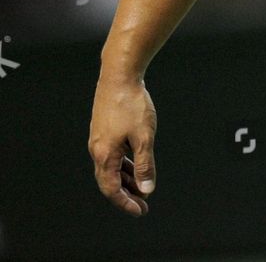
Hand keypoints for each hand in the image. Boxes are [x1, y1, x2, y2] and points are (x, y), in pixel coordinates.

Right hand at [90, 73, 156, 216]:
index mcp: (104, 155)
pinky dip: (124, 163)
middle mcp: (98, 150)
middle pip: (110, 181)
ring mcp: (99, 140)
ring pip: (112, 167)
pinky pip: (113, 155)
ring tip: (142, 187)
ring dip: (127, 178)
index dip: (125, 202)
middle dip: (126, 194)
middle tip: (142, 203)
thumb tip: (146, 189)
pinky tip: (135, 164)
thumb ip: (145, 165)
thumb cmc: (132, 105)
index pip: (112, 189)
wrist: (119, 77)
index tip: (140, 210)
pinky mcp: (104, 131)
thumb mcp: (144, 137)